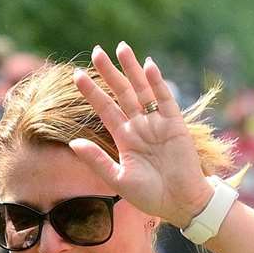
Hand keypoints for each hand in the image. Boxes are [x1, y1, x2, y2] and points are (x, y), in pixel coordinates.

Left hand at [67, 43, 212, 225]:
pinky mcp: (175, 124)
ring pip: (142, 90)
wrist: (180, 204)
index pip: (105, 109)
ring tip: (121, 48)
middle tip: (96, 51)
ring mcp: (158, 123)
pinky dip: (157, 83)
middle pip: (122, 93)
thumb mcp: (118, 179)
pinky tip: (148, 66)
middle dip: (110, 72)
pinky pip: (164, 99)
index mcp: (124, 138)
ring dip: (132, 70)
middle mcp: (140, 126)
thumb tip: (72, 143)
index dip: (92, 92)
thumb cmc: (150, 196)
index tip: (76, 75)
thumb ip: (97, 160)